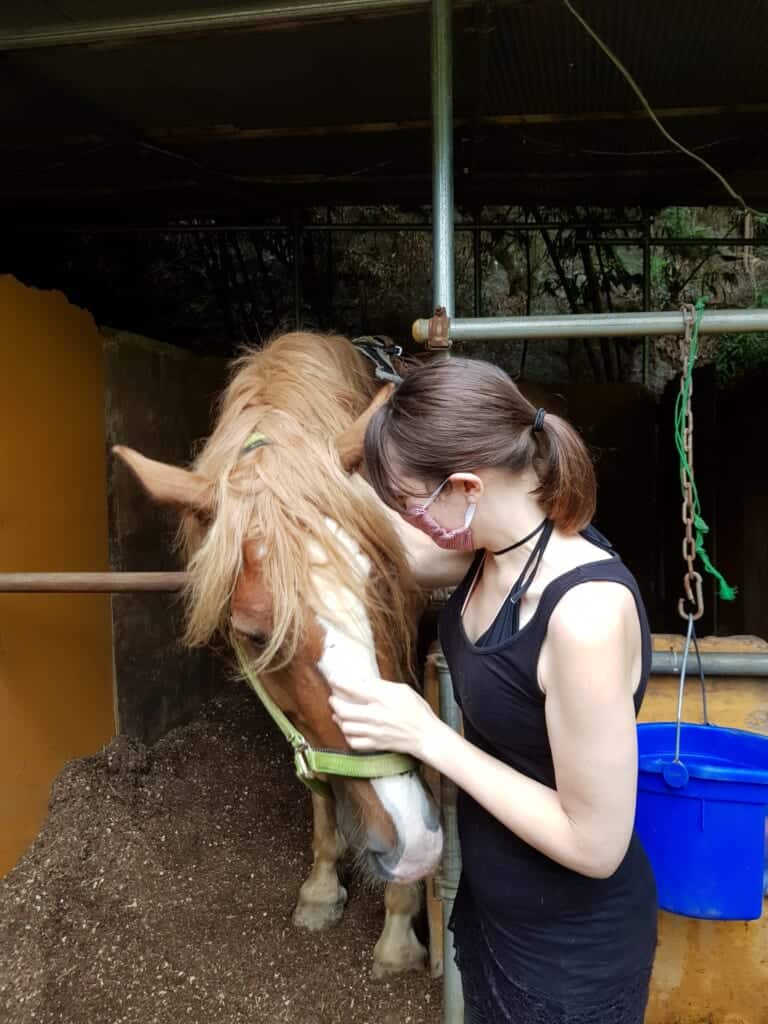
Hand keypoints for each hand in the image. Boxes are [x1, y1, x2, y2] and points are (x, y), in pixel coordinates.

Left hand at [328, 677, 444, 761]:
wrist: (426, 735)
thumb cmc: (417, 710)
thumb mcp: (402, 690)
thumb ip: (382, 686)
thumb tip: (364, 681)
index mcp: (381, 698)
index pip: (353, 688)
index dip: (339, 682)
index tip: (333, 679)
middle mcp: (374, 715)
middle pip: (343, 709)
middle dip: (334, 702)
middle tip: (333, 698)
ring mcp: (374, 731)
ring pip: (345, 726)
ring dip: (339, 719)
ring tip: (339, 714)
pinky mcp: (375, 744)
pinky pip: (353, 742)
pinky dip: (348, 735)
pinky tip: (349, 730)